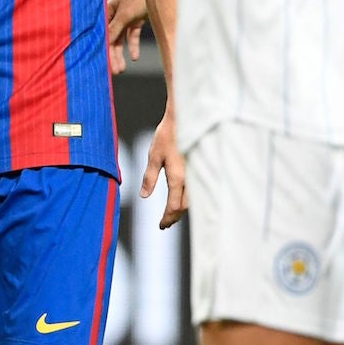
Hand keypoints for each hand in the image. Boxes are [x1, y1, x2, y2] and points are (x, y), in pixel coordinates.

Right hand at [107, 0, 147, 75]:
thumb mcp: (125, 14)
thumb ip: (115, 29)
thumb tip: (106, 43)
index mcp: (106, 10)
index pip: (101, 33)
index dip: (100, 48)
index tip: (100, 63)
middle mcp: (114, 14)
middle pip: (110, 38)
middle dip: (112, 55)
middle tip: (114, 71)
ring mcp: (126, 16)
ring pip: (121, 39)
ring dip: (121, 53)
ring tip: (122, 68)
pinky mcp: (136, 18)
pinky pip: (132, 35)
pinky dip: (133, 46)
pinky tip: (134, 57)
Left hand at [142, 108, 185, 228]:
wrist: (185, 118)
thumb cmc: (167, 135)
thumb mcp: (153, 156)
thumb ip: (149, 177)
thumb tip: (144, 196)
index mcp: (177, 177)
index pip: (173, 206)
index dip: (167, 218)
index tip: (161, 226)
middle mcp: (190, 179)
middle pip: (184, 207)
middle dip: (174, 217)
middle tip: (165, 224)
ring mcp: (197, 174)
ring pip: (192, 200)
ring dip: (181, 209)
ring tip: (171, 215)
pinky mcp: (199, 169)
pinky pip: (196, 190)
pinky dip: (188, 199)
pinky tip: (181, 198)